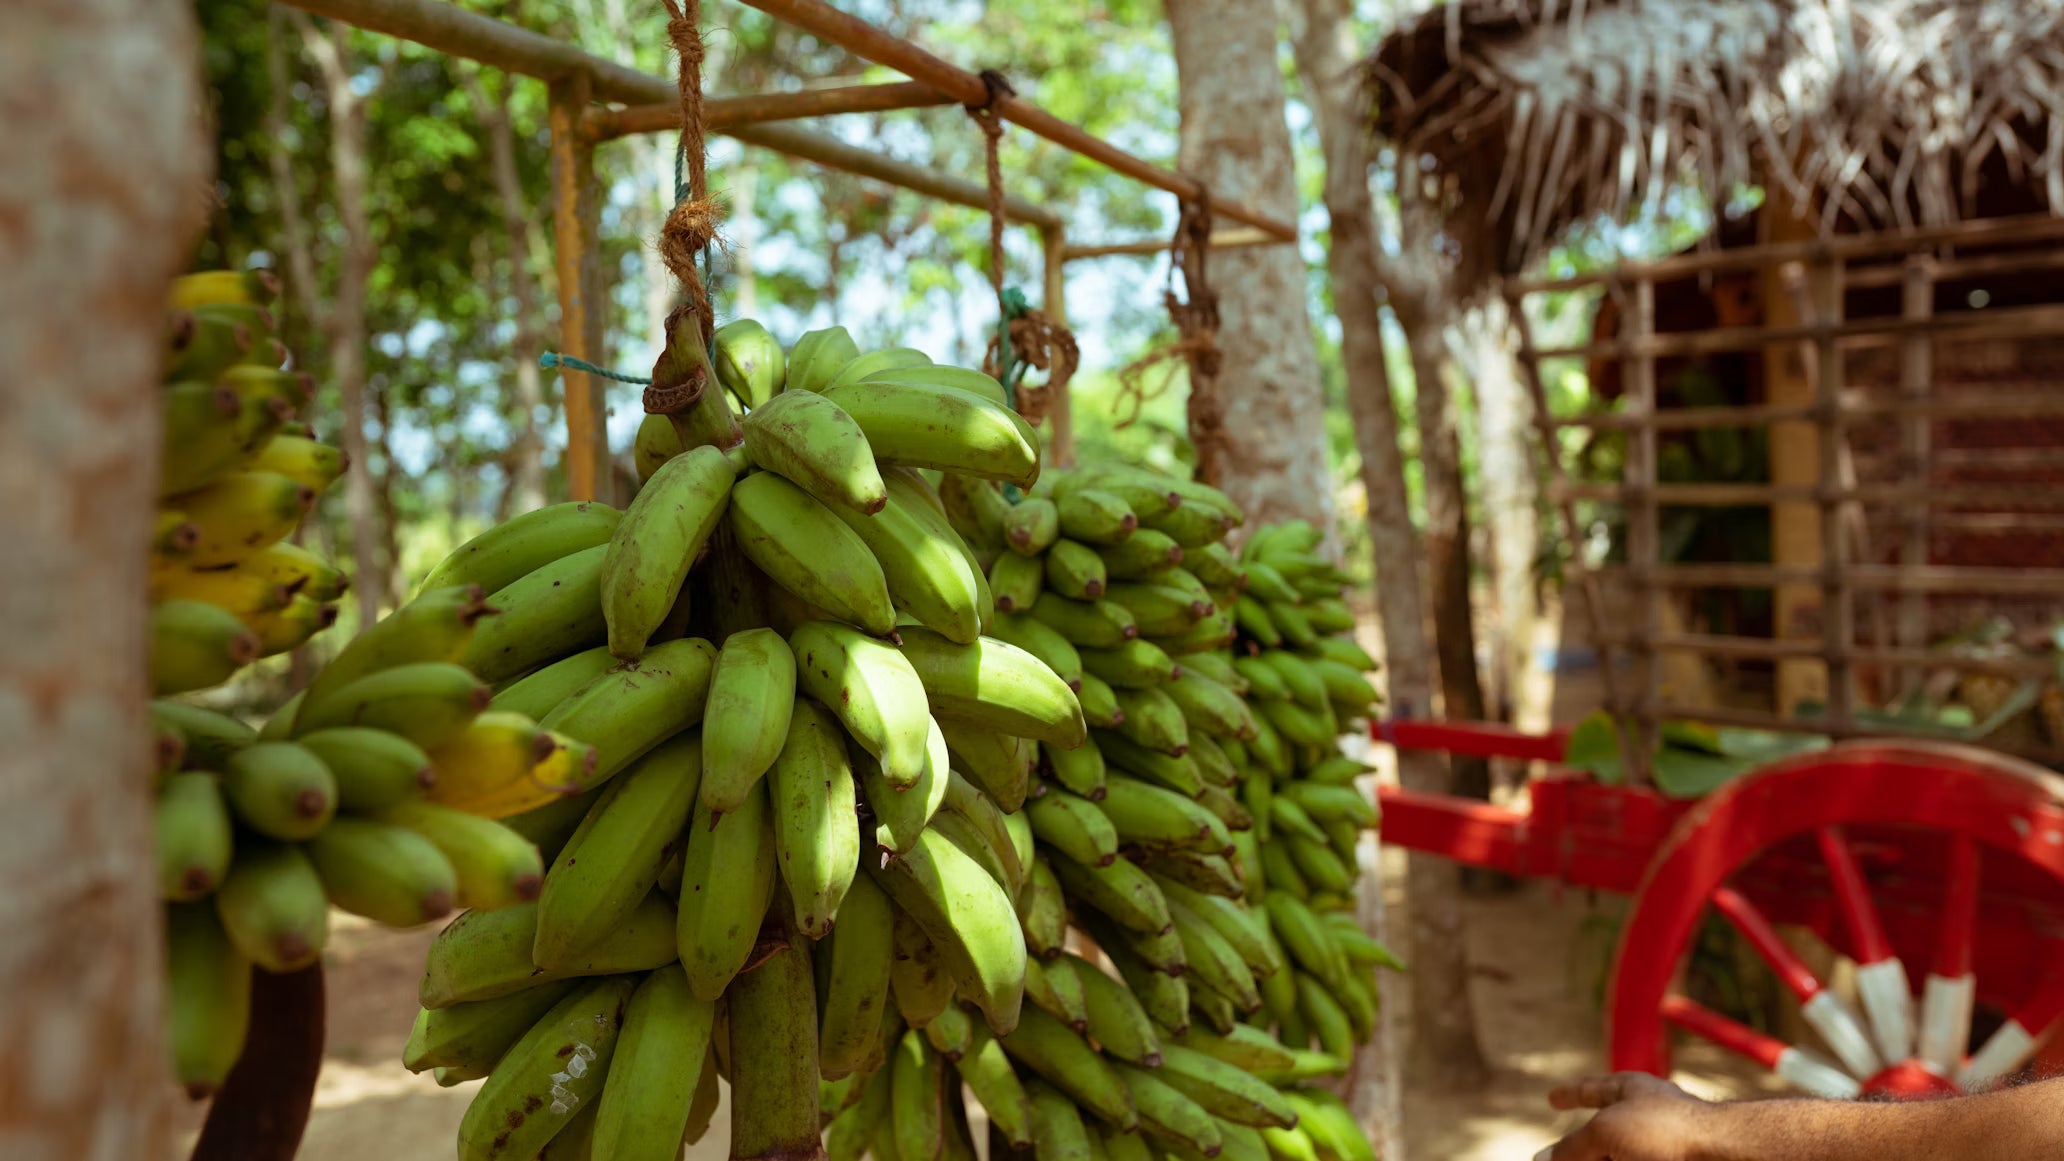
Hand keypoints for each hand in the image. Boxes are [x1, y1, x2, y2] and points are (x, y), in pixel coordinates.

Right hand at [1536, 1072, 1711, 1160]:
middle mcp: (1646, 1118)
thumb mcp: (1604, 1131)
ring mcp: (1660, 1147)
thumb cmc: (1665, 1130)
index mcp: (1633, 1091)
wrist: (1722, 1157)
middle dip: (1577, 1151)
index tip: (1553, 1099)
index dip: (1571, 1094)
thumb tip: (1542, 1160)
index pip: (1593, 1089)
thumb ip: (1571, 1147)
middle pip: (1601, 1135)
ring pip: (1618, 1156)